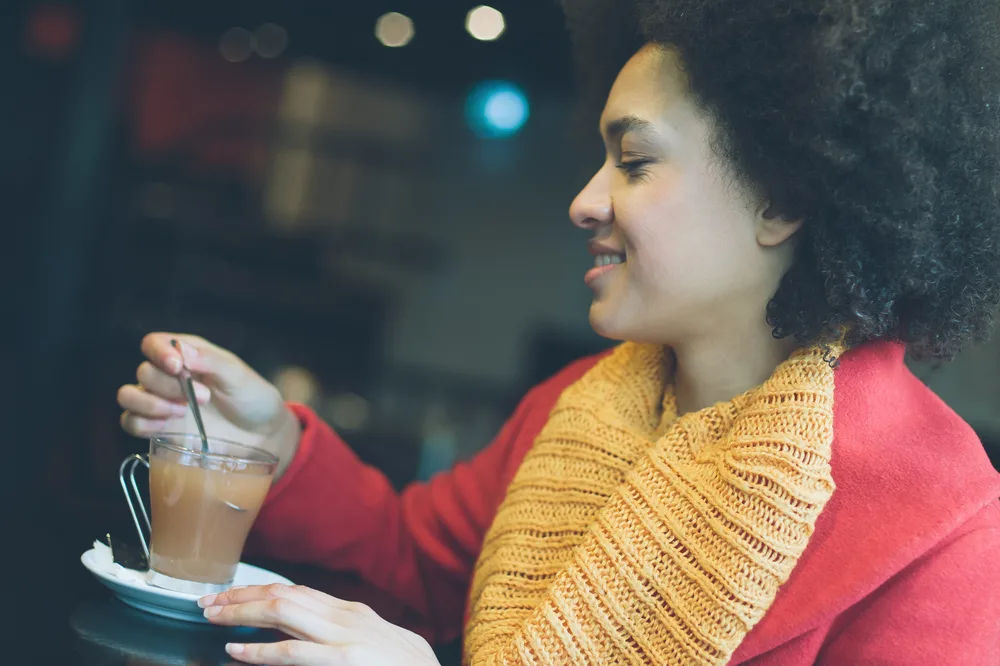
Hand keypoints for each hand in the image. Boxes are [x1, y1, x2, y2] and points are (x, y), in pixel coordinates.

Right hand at [116, 333, 300, 477]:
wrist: (261, 434)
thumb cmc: (252, 398)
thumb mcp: (238, 376)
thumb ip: (210, 360)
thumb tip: (180, 350)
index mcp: (188, 354)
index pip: (154, 343)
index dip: (158, 352)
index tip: (178, 367)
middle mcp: (169, 376)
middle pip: (144, 372)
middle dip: (169, 386)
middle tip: (203, 398)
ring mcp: (162, 402)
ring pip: (128, 396)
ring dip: (150, 404)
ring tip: (182, 412)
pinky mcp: (159, 428)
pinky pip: (130, 422)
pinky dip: (142, 424)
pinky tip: (167, 425)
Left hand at [199, 584, 440, 665]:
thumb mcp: (376, 645)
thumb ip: (343, 637)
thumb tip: (308, 638)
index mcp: (352, 613)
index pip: (296, 592)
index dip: (258, 591)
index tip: (230, 596)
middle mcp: (347, 617)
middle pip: (283, 594)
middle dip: (240, 596)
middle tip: (206, 603)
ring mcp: (347, 637)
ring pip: (283, 612)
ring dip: (242, 613)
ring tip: (213, 617)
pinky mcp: (348, 660)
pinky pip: (295, 653)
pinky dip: (261, 651)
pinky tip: (237, 652)